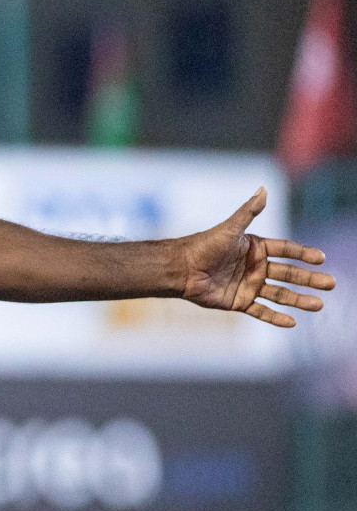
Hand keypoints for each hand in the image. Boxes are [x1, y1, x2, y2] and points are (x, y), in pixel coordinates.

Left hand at [181, 187, 335, 326]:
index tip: (321, 258)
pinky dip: (275, 317)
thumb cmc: (203, 245)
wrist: (181, 269)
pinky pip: (261, 311)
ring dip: (299, 300)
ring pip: (280, 294)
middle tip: (331, 284)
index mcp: (255, 248)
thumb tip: (263, 188)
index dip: (303, 254)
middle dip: (310, 279)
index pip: (286, 250)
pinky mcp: (238, 302)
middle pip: (289, 274)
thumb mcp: (229, 229)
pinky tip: (292, 322)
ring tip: (319, 305)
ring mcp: (248, 285)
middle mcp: (255, 267)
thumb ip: (248, 212)